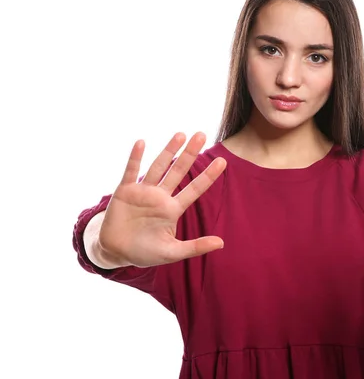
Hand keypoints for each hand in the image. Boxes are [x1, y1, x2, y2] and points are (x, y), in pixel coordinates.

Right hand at [97, 132, 226, 267]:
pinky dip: (136, 157)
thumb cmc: (146, 252)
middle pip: (178, 171)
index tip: (223, 161)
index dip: (208, 176)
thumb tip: (221, 243)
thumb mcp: (172, 252)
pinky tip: (142, 142)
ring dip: (168, 151)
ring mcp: (143, 191)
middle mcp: (161, 196)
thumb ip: (196, 247)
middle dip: (190, 154)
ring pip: (158, 167)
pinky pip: (131, 171)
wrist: (115, 252)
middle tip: (201, 134)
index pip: (195, 189)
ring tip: (181, 134)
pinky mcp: (125, 191)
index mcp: (173, 209)